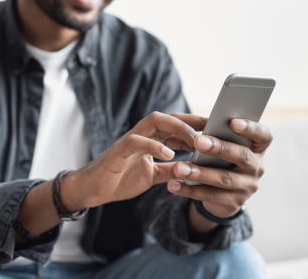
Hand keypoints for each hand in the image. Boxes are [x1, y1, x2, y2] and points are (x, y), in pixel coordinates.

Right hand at [62, 112, 205, 210]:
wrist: (91, 190)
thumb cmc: (120, 179)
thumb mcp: (153, 176)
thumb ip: (170, 169)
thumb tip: (192, 169)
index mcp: (150, 140)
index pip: (176, 127)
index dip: (196, 127)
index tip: (216, 132)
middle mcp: (142, 135)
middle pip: (170, 118)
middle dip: (192, 121)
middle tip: (213, 128)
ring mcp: (130, 141)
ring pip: (155, 122)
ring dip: (177, 128)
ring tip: (195, 140)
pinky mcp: (118, 151)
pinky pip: (137, 142)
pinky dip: (154, 146)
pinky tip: (170, 155)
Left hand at [167, 119, 272, 218]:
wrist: (223, 196)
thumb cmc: (222, 160)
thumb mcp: (224, 148)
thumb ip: (216, 137)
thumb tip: (192, 128)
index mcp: (257, 148)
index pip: (264, 136)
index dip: (251, 128)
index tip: (233, 122)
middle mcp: (257, 167)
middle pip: (242, 156)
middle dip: (220, 148)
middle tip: (198, 141)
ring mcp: (247, 187)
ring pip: (224, 178)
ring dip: (199, 173)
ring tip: (179, 167)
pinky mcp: (234, 203)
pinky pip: (210, 196)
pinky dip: (190, 190)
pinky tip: (174, 184)